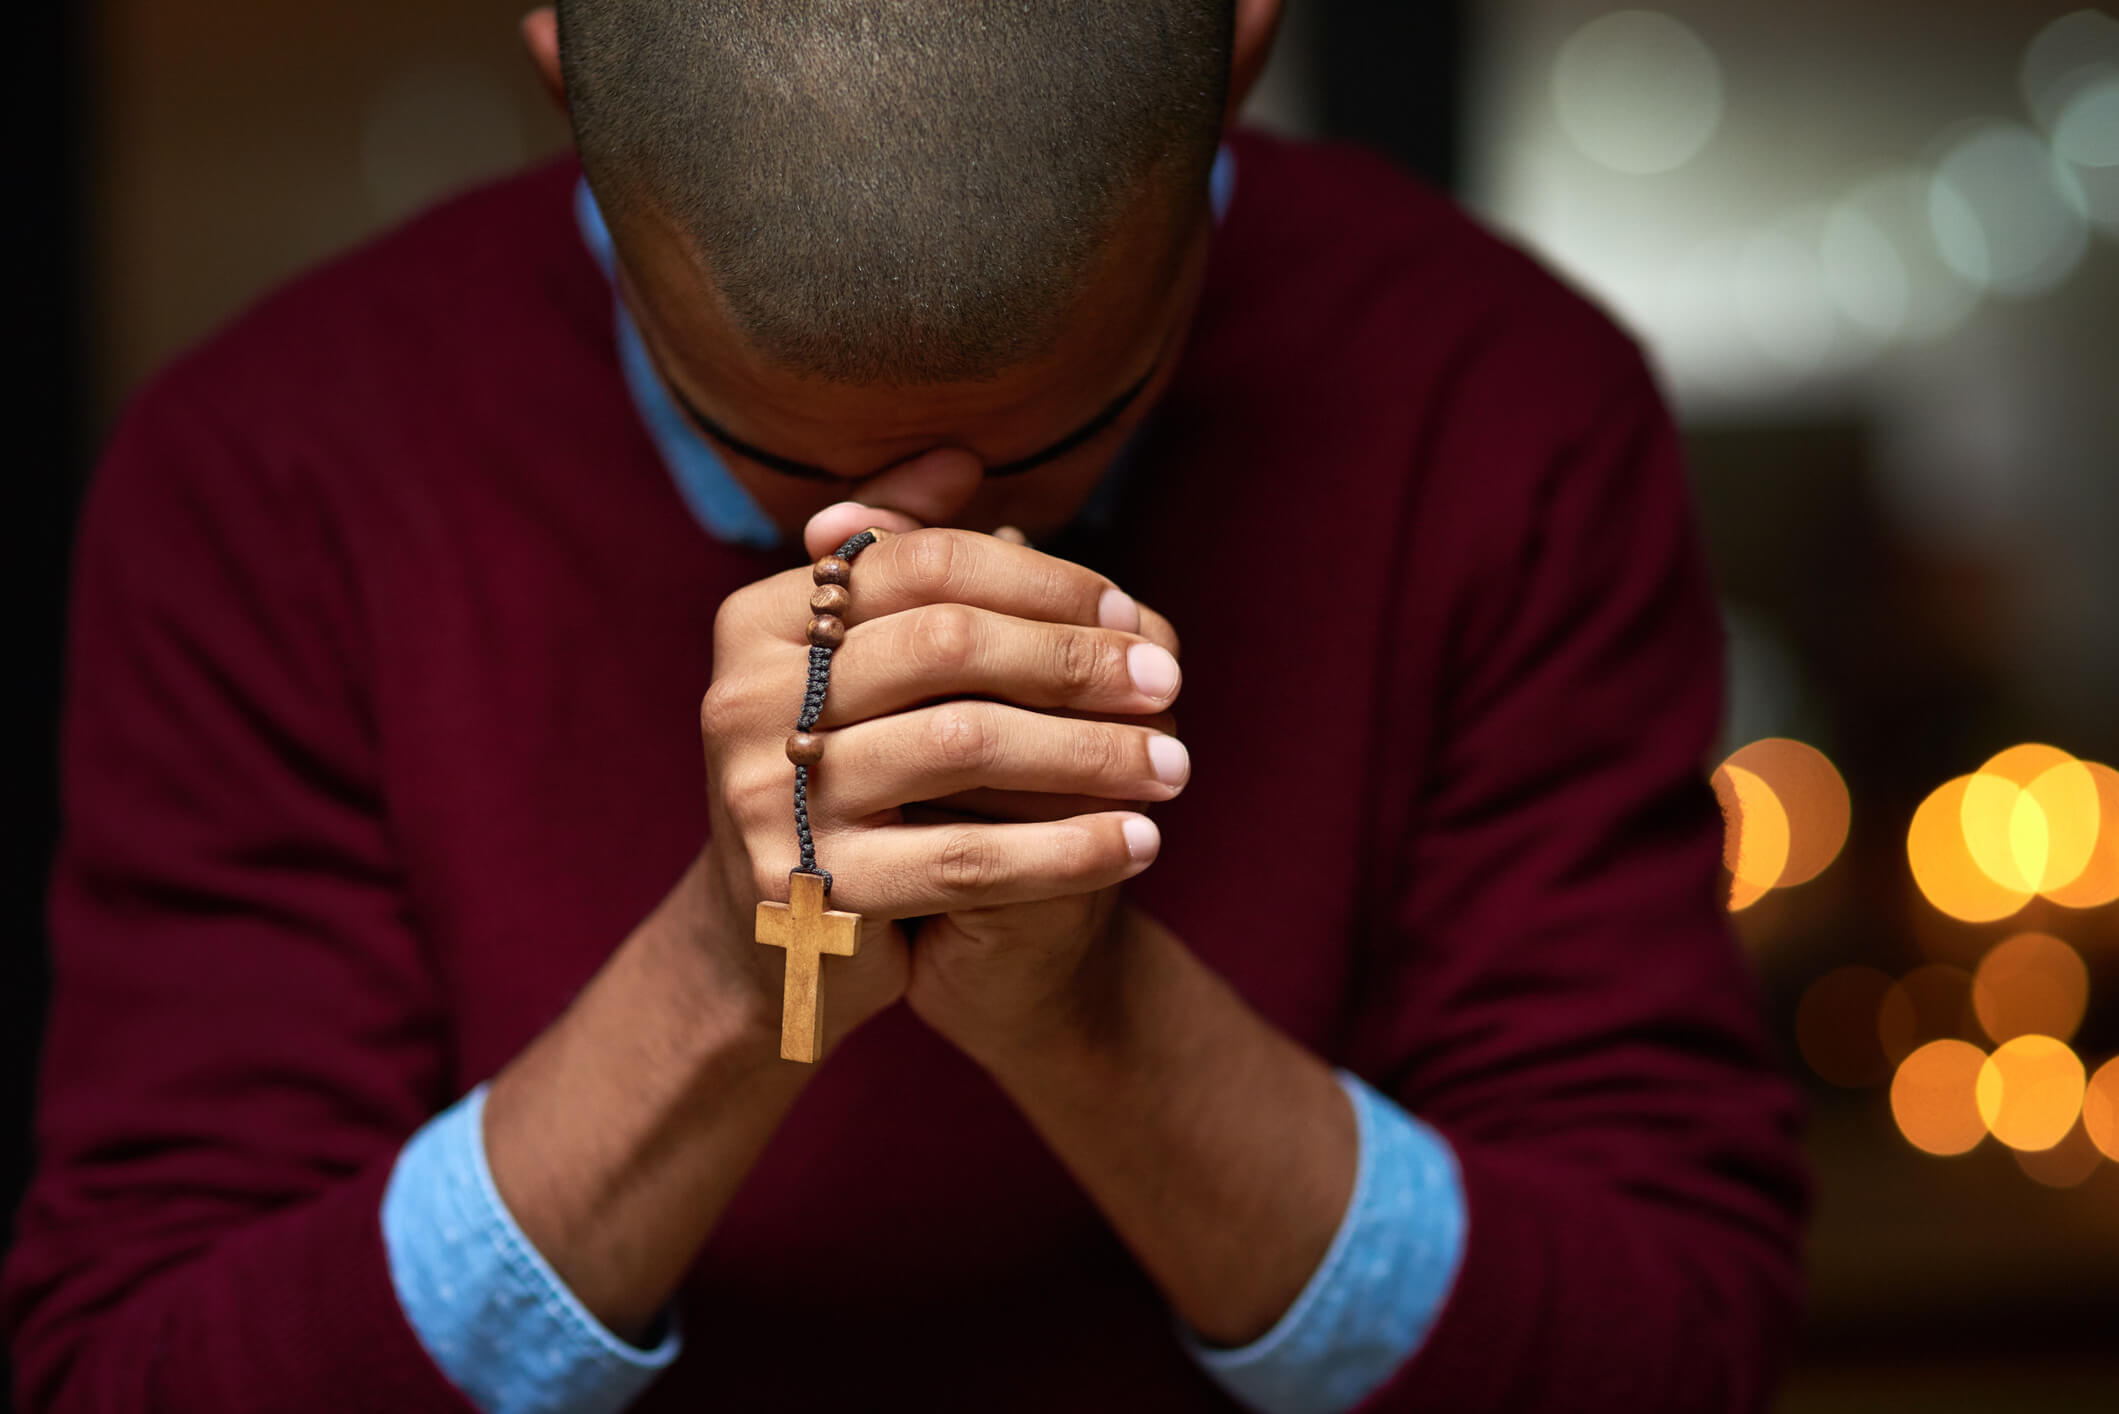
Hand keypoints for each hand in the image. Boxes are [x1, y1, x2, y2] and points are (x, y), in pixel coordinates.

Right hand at [695, 513, 1185, 1061]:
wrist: (768, 943)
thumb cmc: (840, 780)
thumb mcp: (854, 668)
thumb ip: (900, 562)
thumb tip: (963, 459)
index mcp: (755, 622)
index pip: (922, 563)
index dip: (1041, 580)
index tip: (1131, 614)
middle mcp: (744, 698)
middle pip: (947, 643)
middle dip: (1075, 660)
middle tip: (1169, 683)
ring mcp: (768, 798)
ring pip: (966, 746)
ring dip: (1093, 754)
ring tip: (1174, 766)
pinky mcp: (809, 893)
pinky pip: (970, 859)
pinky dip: (1070, 849)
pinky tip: (1140, 844)